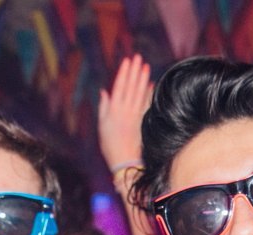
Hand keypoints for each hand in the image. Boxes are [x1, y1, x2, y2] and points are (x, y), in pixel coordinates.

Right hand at [98, 55, 151, 176]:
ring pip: (140, 92)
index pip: (120, 86)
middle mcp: (125, 110)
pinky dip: (148, 93)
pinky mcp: (143, 121)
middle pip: (131, 86)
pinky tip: (151, 84)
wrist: (124, 159)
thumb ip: (104, 107)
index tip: (127, 61)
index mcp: (114, 110)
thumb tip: (105, 92)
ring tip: (146, 66)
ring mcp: (135, 115)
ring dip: (143, 78)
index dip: (124, 72)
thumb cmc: (109, 144)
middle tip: (138, 57)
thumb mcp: (102, 125)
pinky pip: (146, 103)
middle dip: (135, 71)